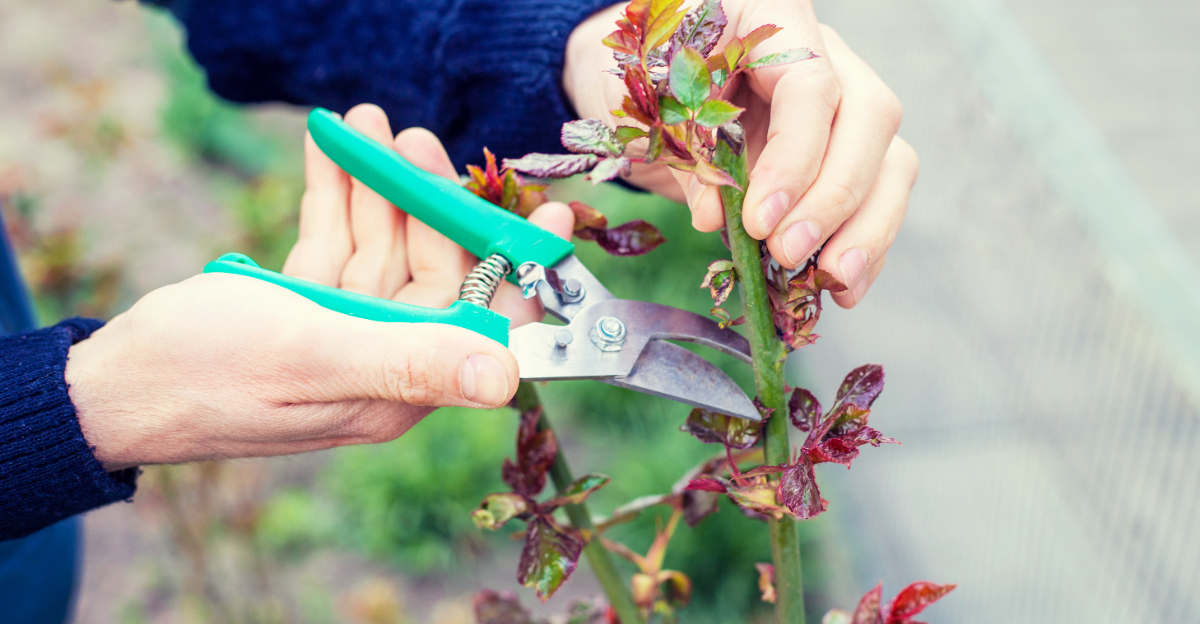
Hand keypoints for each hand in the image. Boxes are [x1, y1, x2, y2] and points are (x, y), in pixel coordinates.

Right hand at [68, 105, 575, 470]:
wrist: (113, 386)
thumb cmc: (206, 375)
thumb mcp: (312, 354)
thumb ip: (410, 360)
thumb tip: (508, 380)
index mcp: (401, 385)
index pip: (483, 324)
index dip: (519, 270)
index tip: (550, 214)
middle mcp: (384, 358)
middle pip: (430, 268)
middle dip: (424, 199)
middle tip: (413, 135)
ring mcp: (344, 329)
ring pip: (380, 245)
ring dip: (376, 185)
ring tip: (365, 121)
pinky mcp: (305, 307)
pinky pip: (333, 242)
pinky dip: (334, 196)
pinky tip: (332, 148)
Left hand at [564, 2, 917, 307]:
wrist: (642, 77)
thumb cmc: (641, 75)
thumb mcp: (644, 102)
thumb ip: (680, 148)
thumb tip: (716, 218)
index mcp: (773, 20)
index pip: (812, 85)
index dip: (795, 158)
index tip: (759, 219)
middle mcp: (826, 55)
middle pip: (870, 119)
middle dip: (834, 199)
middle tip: (786, 252)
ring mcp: (843, 104)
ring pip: (890, 160)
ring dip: (866, 229)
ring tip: (833, 283)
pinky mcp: (844, 152)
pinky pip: (876, 195)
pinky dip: (864, 244)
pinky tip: (841, 287)